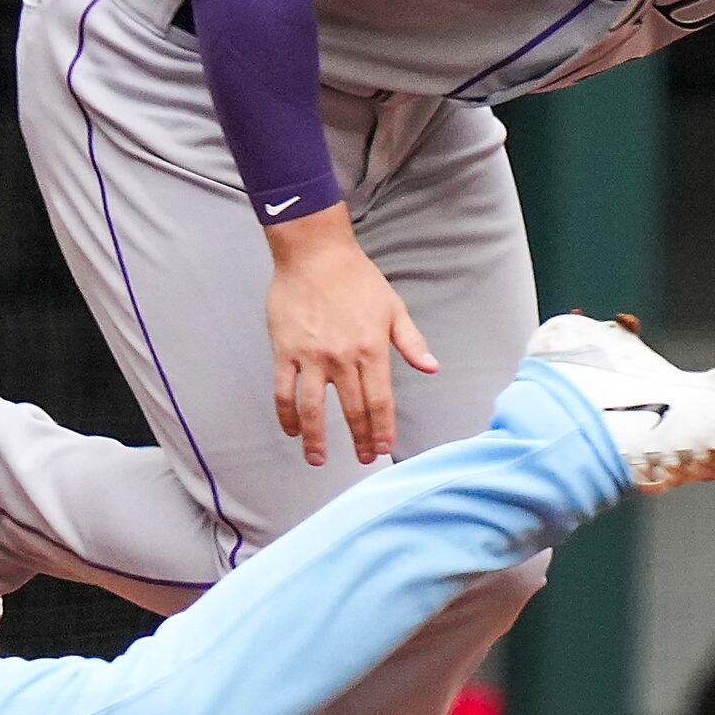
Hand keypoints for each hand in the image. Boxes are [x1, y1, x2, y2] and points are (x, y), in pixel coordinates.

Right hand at [263, 208, 436, 465]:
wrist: (315, 254)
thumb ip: (411, 342)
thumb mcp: (393, 308)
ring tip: (318, 459)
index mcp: (372, 349)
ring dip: (316, 439)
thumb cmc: (357, 278)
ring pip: (312, 409)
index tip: (383, 449)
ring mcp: (310, 356)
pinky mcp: (284, 351)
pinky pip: (283, 391)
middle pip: (351, 410)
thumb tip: (431, 368)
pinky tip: (291, 429)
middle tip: (362, 459)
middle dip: (358, 440)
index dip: (382, 429)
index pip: (379, 401)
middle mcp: (342, 358)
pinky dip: (286, 414)